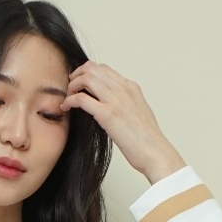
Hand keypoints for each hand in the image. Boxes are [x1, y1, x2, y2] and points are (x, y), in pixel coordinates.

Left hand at [60, 61, 186, 184]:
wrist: (155, 153)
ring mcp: (116, 100)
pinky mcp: (108, 115)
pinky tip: (66, 108)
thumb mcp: (138, 113)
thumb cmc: (147, 140)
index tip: (79, 82)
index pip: (104, 68)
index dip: (87, 72)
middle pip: (93, 68)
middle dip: (77, 75)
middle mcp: (123, 89)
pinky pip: (82, 99)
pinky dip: (70, 100)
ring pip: (86, 78)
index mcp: (131, 88)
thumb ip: (126, 104)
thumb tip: (112, 106)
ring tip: (67, 98)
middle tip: (69, 88)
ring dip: (72, 86)